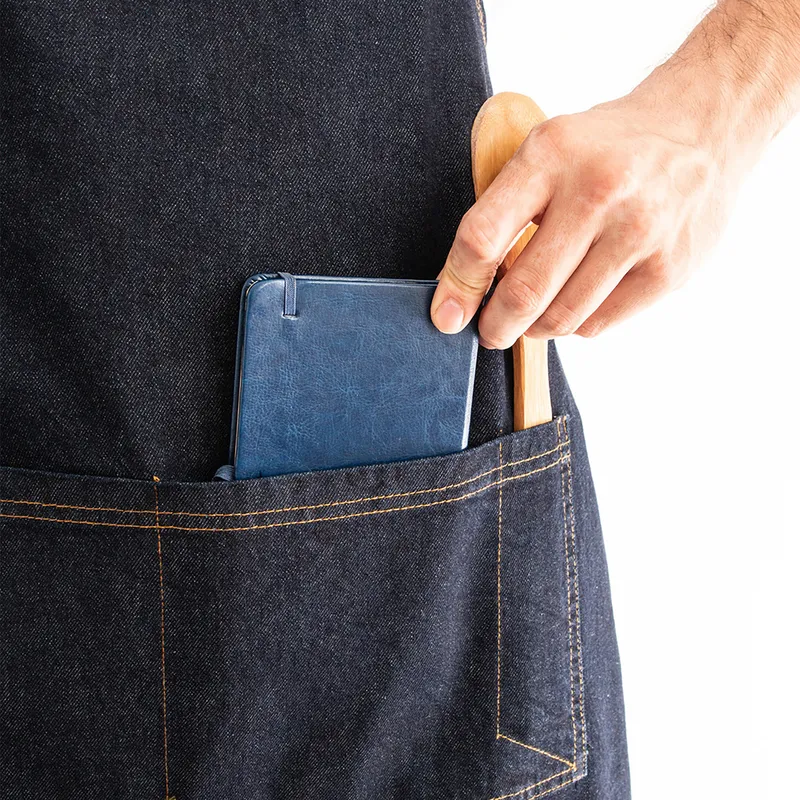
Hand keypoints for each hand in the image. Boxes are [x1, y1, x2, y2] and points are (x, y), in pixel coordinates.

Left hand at [430, 90, 740, 346]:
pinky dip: (577, 324)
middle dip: (495, 326)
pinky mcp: (669, 268)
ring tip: (533, 315)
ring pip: (562, 318)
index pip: (483, 236)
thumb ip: (504, 211)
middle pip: (524, 291)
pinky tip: (578, 300)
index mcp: (551, 156)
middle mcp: (597, 193)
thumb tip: (462, 290)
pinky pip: (599, 324)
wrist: (701, 128)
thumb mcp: (547, 151)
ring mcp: (639, 232)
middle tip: (490, 331)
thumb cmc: (606, 149)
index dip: (458, 286)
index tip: (446, 316)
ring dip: (535, 328)